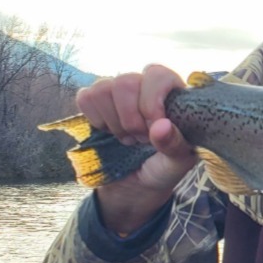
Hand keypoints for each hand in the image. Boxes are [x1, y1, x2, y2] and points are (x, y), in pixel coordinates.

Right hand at [76, 64, 197, 234]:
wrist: (135, 188)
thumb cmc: (161, 170)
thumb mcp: (176, 165)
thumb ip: (175, 146)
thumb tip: (161, 125)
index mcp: (171, 97)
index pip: (158, 74)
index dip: (152, 99)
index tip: (154, 126)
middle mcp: (145, 89)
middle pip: (127, 81)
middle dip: (130, 118)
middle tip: (140, 140)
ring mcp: (119, 95)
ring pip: (104, 87)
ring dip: (114, 121)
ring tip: (128, 139)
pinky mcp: (96, 103)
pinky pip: (86, 97)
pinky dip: (96, 119)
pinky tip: (110, 133)